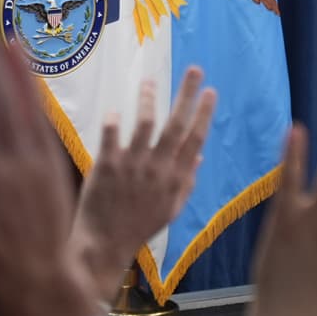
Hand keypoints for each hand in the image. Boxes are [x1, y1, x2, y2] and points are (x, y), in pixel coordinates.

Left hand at [69, 68, 216, 300]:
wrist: (105, 245)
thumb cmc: (138, 227)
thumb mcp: (170, 210)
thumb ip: (186, 182)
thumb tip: (198, 155)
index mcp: (176, 179)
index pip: (195, 139)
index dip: (204, 113)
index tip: (211, 91)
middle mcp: (158, 169)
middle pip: (176, 125)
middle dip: (188, 95)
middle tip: (195, 70)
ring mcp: (133, 166)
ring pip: (145, 123)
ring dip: (150, 99)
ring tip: (151, 81)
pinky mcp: (108, 166)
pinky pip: (112, 135)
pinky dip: (114, 121)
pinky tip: (115, 111)